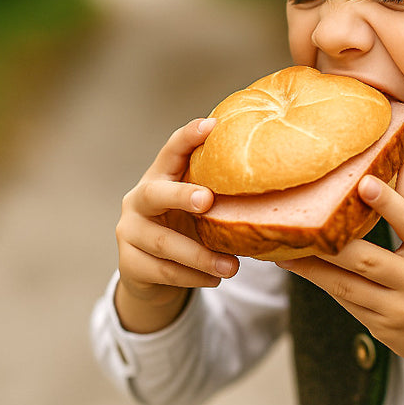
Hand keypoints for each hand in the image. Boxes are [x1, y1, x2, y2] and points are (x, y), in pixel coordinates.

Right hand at [114, 117, 238, 332]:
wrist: (153, 273)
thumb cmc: (187, 227)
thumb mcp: (200, 207)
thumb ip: (220, 192)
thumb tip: (275, 180)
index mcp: (160, 177)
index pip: (171, 150)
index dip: (188, 136)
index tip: (211, 125)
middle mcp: (137, 200)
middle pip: (155, 194)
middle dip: (182, 196)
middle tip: (208, 201)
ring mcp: (128, 232)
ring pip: (164, 243)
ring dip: (201, 256)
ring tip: (233, 267)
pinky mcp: (129, 264)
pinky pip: (163, 271)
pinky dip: (193, 277)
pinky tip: (215, 279)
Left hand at [278, 164, 403, 404]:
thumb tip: (401, 164)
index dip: (388, 203)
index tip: (363, 183)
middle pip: (366, 259)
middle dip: (329, 243)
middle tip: (300, 222)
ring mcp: (397, 310)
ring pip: (345, 284)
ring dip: (311, 266)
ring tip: (282, 249)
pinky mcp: (379, 327)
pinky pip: (345, 300)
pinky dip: (322, 282)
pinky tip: (300, 268)